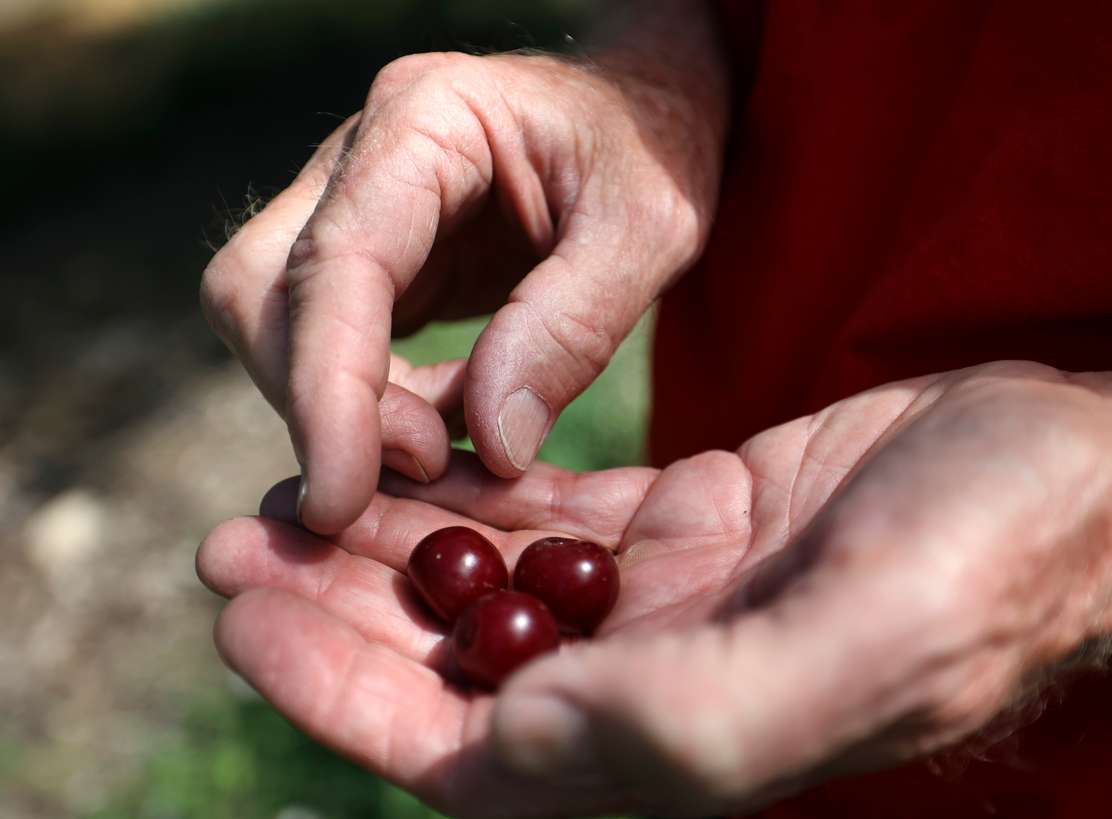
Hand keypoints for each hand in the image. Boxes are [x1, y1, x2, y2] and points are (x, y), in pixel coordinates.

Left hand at [196, 360, 1111, 816]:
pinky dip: (485, 493)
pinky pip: (561, 519)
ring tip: (297, 491)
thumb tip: (515, 738)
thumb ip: (691, 714)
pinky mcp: (697, 527)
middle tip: (234, 539)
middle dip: (341, 614)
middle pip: (462, 669)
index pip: (474, 751)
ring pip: (500, 589)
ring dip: (396, 546)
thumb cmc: (1004, 555)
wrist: (1086, 472)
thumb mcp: (867, 638)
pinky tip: (422, 457)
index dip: (348, 696)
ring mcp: (677, 605)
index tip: (250, 615)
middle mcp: (665, 685)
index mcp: (690, 744)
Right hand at [200, 13, 727, 534]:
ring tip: (454, 446)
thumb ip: (571, 327)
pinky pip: (331, 346)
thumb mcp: (648, 229)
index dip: (327, 390)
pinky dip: (373, 406)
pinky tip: (450, 421)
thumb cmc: (654, 151)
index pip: (335, 262)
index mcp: (425, 117)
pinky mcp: (372, 260)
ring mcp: (353, 205)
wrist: (646, 119)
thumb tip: (491, 444)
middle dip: (319, 405)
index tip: (340, 500)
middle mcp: (361, 156)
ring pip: (278, 326)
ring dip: (345, 412)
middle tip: (427, 469)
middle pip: (260, 292)